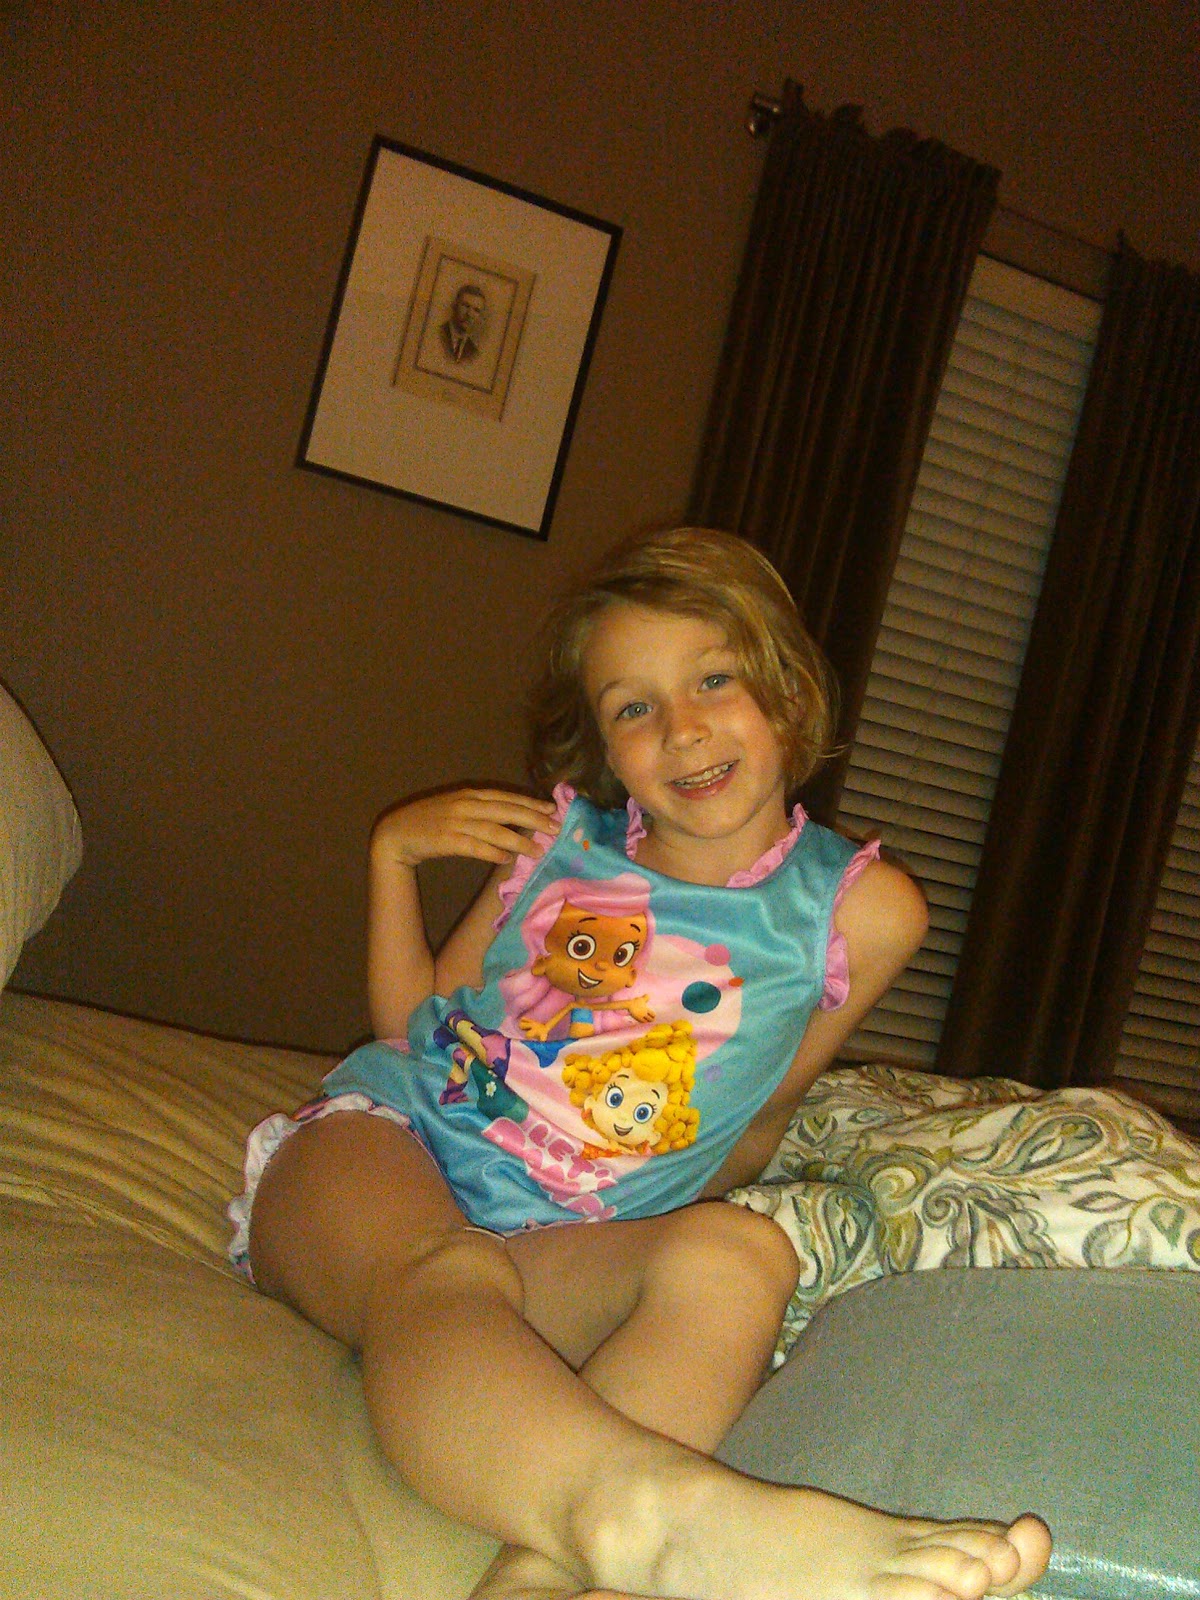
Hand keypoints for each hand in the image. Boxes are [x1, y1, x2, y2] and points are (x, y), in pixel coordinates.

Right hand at [372, 787, 557, 869]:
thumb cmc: (430, 820)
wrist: (396, 832)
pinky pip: (475, 847)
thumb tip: (515, 820)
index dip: (531, 803)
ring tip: (538, 850)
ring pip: (495, 830)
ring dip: (519, 841)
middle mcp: (466, 805)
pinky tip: (507, 859)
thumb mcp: (457, 807)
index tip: (553, 810)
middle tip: (555, 829)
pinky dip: (493, 852)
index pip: (507, 797)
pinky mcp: (446, 840)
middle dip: (534, 819)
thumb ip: (483, 810)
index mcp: (470, 794)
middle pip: (507, 811)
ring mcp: (455, 822)